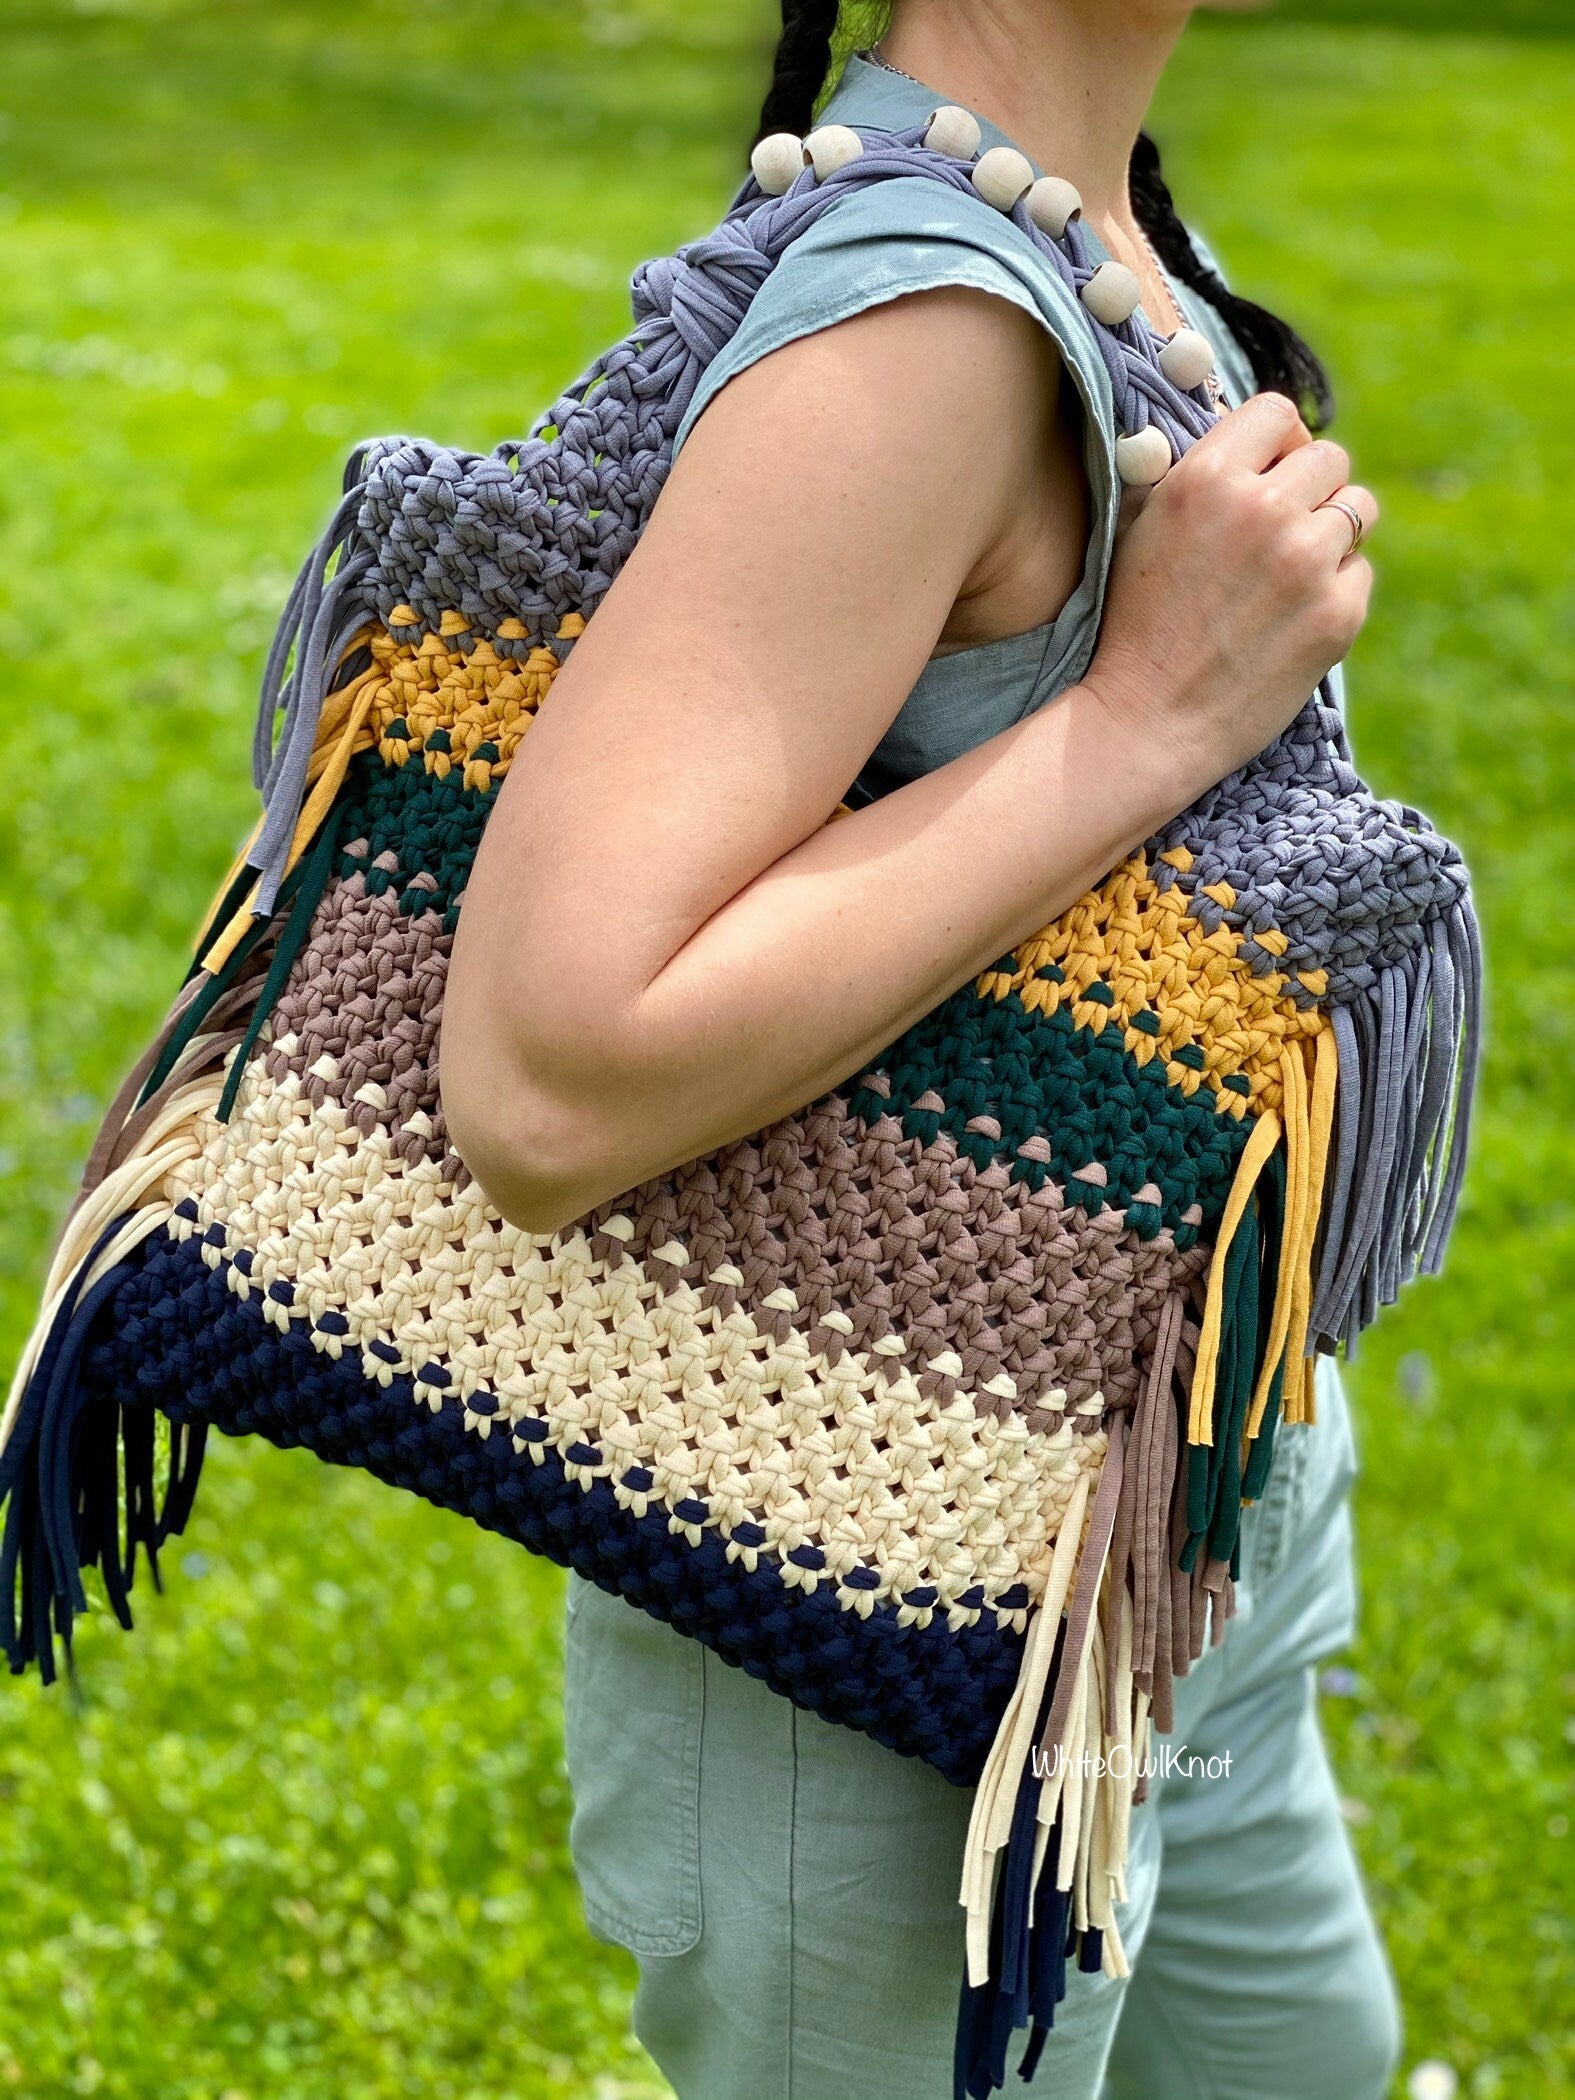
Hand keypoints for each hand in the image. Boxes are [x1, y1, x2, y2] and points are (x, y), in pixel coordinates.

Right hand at [1086, 392, 1376, 794]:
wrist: (1147, 721)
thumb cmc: (1136, 627)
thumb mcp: (1140, 530)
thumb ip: (1194, 476)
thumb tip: (1245, 445)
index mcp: (1207, 478)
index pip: (1277, 412)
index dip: (1278, 441)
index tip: (1271, 471)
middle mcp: (1263, 509)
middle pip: (1329, 457)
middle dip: (1311, 488)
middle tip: (1282, 530)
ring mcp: (1307, 562)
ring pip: (1359, 509)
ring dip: (1334, 532)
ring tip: (1292, 573)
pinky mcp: (1338, 613)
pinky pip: (1361, 573)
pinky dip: (1335, 591)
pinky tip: (1291, 621)